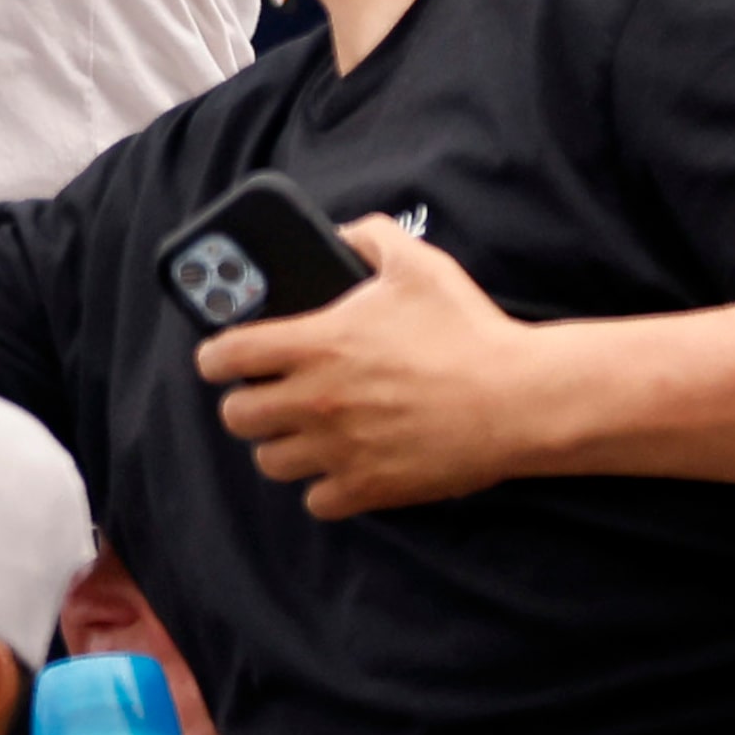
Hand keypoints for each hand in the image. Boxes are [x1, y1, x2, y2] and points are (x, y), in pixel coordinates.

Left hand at [195, 217, 545, 519]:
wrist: (520, 399)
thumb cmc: (467, 329)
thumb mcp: (415, 262)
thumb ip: (368, 235)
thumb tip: (342, 232)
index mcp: (315, 343)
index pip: (224, 356)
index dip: (215, 356)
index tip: (222, 357)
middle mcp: (316, 400)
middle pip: (236, 417)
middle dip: (246, 402)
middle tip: (268, 393)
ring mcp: (340, 449)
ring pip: (270, 462)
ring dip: (280, 445)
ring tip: (301, 430)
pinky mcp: (370, 487)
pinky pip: (316, 501)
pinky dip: (322, 486)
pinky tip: (338, 464)